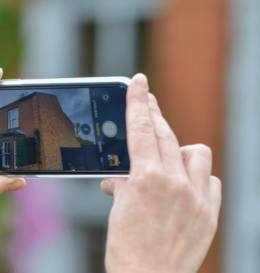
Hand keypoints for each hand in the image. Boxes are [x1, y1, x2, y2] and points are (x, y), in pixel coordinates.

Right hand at [100, 74, 221, 272]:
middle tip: (147, 102)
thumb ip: (123, 186)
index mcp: (146, 179)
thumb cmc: (125, 249)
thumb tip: (119, 180)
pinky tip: (186, 187)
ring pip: (195, 153)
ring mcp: (196, 198)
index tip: (138, 81)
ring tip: (167, 160)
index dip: (138, 100)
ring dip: (179, 150)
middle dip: (154, 114)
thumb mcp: (117, 210)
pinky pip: (211, 180)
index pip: (140, 128)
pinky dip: (199, 178)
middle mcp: (175, 183)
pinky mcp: (209, 214)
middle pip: (165, 133)